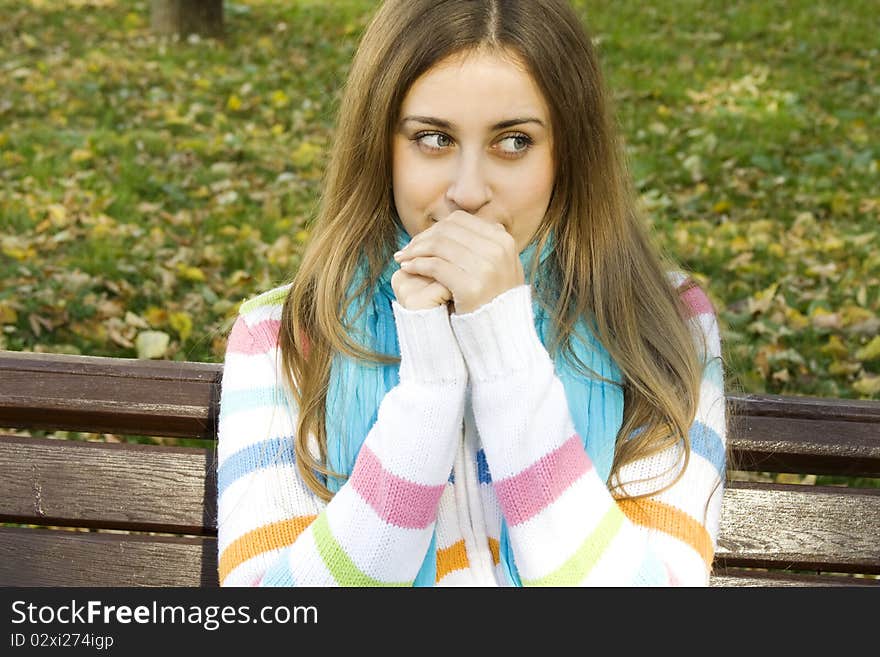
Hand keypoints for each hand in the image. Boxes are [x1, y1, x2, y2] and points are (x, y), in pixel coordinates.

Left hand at [393, 210, 523, 313]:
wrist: (500, 335)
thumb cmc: (492, 300)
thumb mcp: (498, 266)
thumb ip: (482, 243)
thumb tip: (456, 219)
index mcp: (503, 241)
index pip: (460, 221)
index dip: (435, 228)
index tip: (421, 240)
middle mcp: (497, 251)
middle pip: (447, 231)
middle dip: (422, 238)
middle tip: (406, 250)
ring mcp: (486, 268)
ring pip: (438, 245)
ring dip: (415, 250)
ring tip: (402, 258)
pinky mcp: (471, 287)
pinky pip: (435, 265)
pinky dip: (417, 264)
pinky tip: (407, 268)